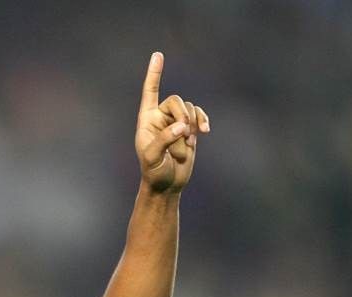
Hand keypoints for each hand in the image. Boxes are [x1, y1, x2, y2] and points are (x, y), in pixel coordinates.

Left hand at [135, 52, 209, 193]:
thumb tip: (182, 126)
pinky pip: (198, 115)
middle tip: (184, 135)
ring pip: (189, 109)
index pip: (150, 92)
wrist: (167, 185)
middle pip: (176, 101)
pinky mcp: (189, 130)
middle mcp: (160, 117)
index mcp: (146, 119)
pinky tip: (205, 131)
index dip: (154, 74)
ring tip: (188, 144)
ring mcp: (176, 122)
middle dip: (182, 116)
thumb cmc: (154, 172)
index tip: (158, 55)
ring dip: (191, 126)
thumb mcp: (153, 158)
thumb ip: (164, 140)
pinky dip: (202, 121)